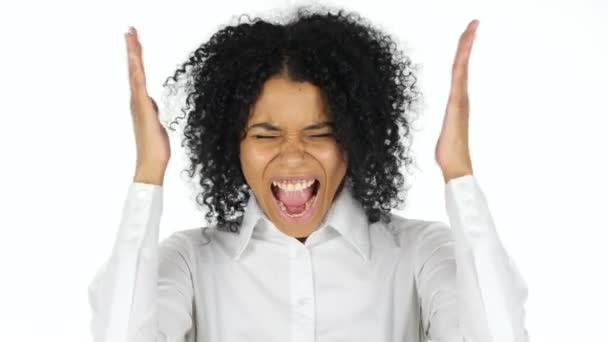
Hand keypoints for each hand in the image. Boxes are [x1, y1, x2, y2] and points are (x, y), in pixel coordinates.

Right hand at [125, 26, 169, 184]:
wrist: (151, 164)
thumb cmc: (156, 149)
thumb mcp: (158, 124)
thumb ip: (153, 111)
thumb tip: (152, 103)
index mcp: (142, 103)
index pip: (139, 75)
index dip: (137, 57)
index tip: (135, 40)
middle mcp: (137, 101)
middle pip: (134, 69)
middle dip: (132, 49)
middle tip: (130, 29)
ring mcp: (138, 104)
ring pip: (135, 73)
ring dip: (133, 54)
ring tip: (131, 35)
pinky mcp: (143, 109)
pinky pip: (139, 85)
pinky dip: (136, 71)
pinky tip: (135, 60)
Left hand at [435, 19, 478, 182]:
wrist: (456, 167)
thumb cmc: (450, 154)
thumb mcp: (444, 135)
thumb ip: (446, 129)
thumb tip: (445, 133)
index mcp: (457, 101)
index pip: (459, 71)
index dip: (463, 53)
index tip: (468, 35)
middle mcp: (461, 97)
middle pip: (462, 63)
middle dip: (467, 42)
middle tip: (474, 21)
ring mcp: (461, 100)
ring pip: (462, 66)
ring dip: (466, 46)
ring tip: (471, 26)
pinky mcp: (457, 105)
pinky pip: (459, 78)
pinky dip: (462, 62)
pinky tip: (464, 50)